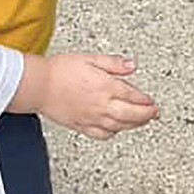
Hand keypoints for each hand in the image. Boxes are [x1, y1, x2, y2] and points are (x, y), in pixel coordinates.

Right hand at [23, 53, 158, 139]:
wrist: (39, 85)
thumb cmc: (61, 70)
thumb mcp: (91, 59)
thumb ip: (114, 64)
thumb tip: (132, 65)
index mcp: (106, 87)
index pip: (134, 96)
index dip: (146, 100)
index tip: (153, 102)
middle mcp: (101, 105)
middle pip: (131, 115)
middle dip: (146, 116)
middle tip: (155, 114)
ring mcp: (91, 118)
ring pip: (119, 127)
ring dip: (133, 125)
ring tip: (141, 122)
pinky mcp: (81, 126)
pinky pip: (102, 134)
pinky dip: (113, 133)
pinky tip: (116, 130)